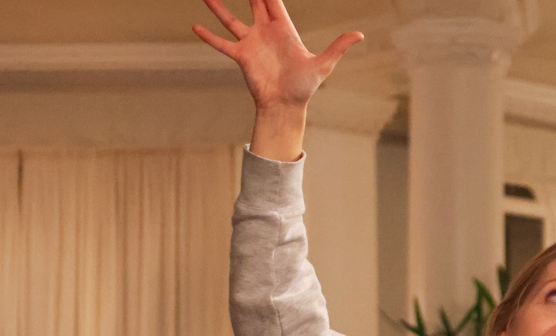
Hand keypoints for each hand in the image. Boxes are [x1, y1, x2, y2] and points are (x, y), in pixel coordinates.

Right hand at [193, 0, 361, 111]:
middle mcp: (266, 33)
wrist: (286, 106)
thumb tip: (360, 34)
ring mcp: (252, 43)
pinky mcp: (241, 57)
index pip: (273, 1)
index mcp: (285, 30)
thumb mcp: (323, 65)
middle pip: (254, 2)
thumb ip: (338, 47)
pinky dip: (209, 36)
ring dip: (219, 7)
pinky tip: (196, 26)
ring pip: (232, 19)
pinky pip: (222, 44)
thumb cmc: (305, 87)